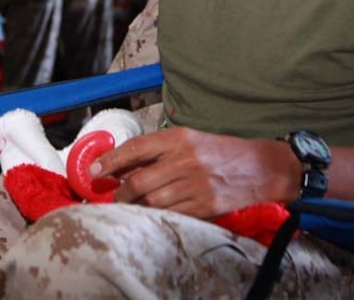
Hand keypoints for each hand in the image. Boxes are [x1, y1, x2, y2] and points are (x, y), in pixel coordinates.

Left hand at [89, 126, 296, 218]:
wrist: (259, 167)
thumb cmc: (219, 151)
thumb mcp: (189, 140)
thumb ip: (158, 150)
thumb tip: (122, 165)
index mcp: (178, 139)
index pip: (135, 149)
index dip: (110, 161)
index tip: (94, 170)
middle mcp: (184, 160)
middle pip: (138, 182)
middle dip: (120, 193)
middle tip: (115, 196)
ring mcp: (194, 185)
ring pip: (151, 202)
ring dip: (136, 208)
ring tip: (132, 206)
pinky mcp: (204, 206)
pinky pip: (171, 215)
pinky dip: (157, 216)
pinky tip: (154, 213)